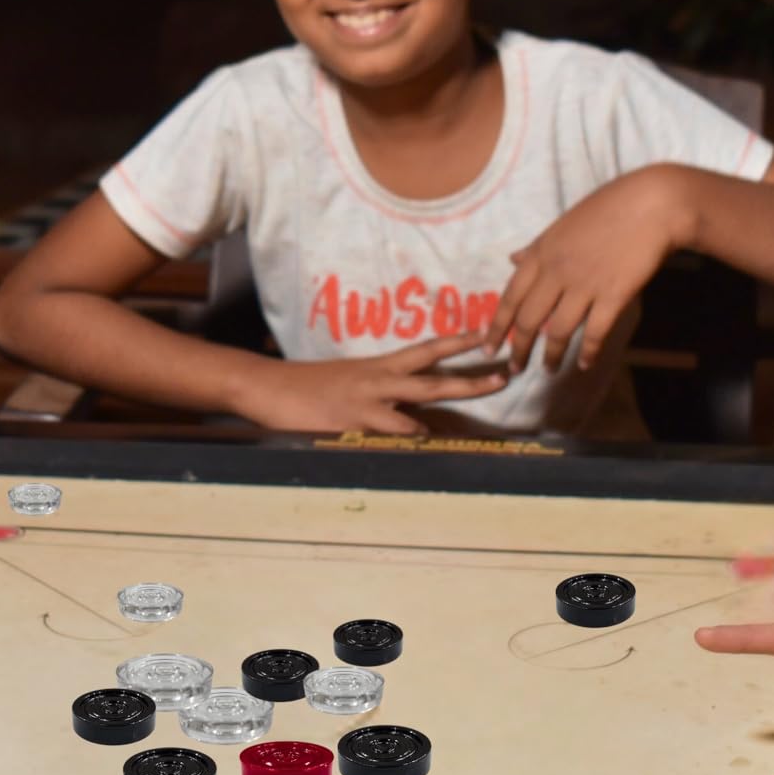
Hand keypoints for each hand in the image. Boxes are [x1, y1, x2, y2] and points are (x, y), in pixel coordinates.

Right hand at [231, 334, 512, 433]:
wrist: (267, 388)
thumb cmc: (307, 387)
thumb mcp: (348, 381)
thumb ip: (379, 391)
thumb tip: (406, 407)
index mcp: (379, 366)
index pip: (427, 349)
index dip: (458, 341)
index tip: (488, 333)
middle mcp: (379, 377)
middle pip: (435, 370)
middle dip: (473, 372)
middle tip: (505, 371)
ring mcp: (368, 398)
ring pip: (421, 398)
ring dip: (453, 398)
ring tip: (484, 398)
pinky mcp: (354, 420)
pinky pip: (392, 428)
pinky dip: (410, 435)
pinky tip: (423, 440)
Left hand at [490, 168, 688, 373]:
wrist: (652, 203)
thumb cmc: (609, 207)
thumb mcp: (563, 224)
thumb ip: (537, 247)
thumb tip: (513, 259)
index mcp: (541, 253)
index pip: (510, 297)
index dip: (497, 327)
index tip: (488, 348)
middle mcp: (557, 272)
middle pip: (529, 320)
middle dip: (519, 349)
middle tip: (516, 368)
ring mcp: (585, 285)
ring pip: (559, 331)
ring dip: (552, 356)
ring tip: (550, 370)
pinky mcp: (614, 295)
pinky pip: (596, 332)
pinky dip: (589, 352)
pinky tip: (584, 364)